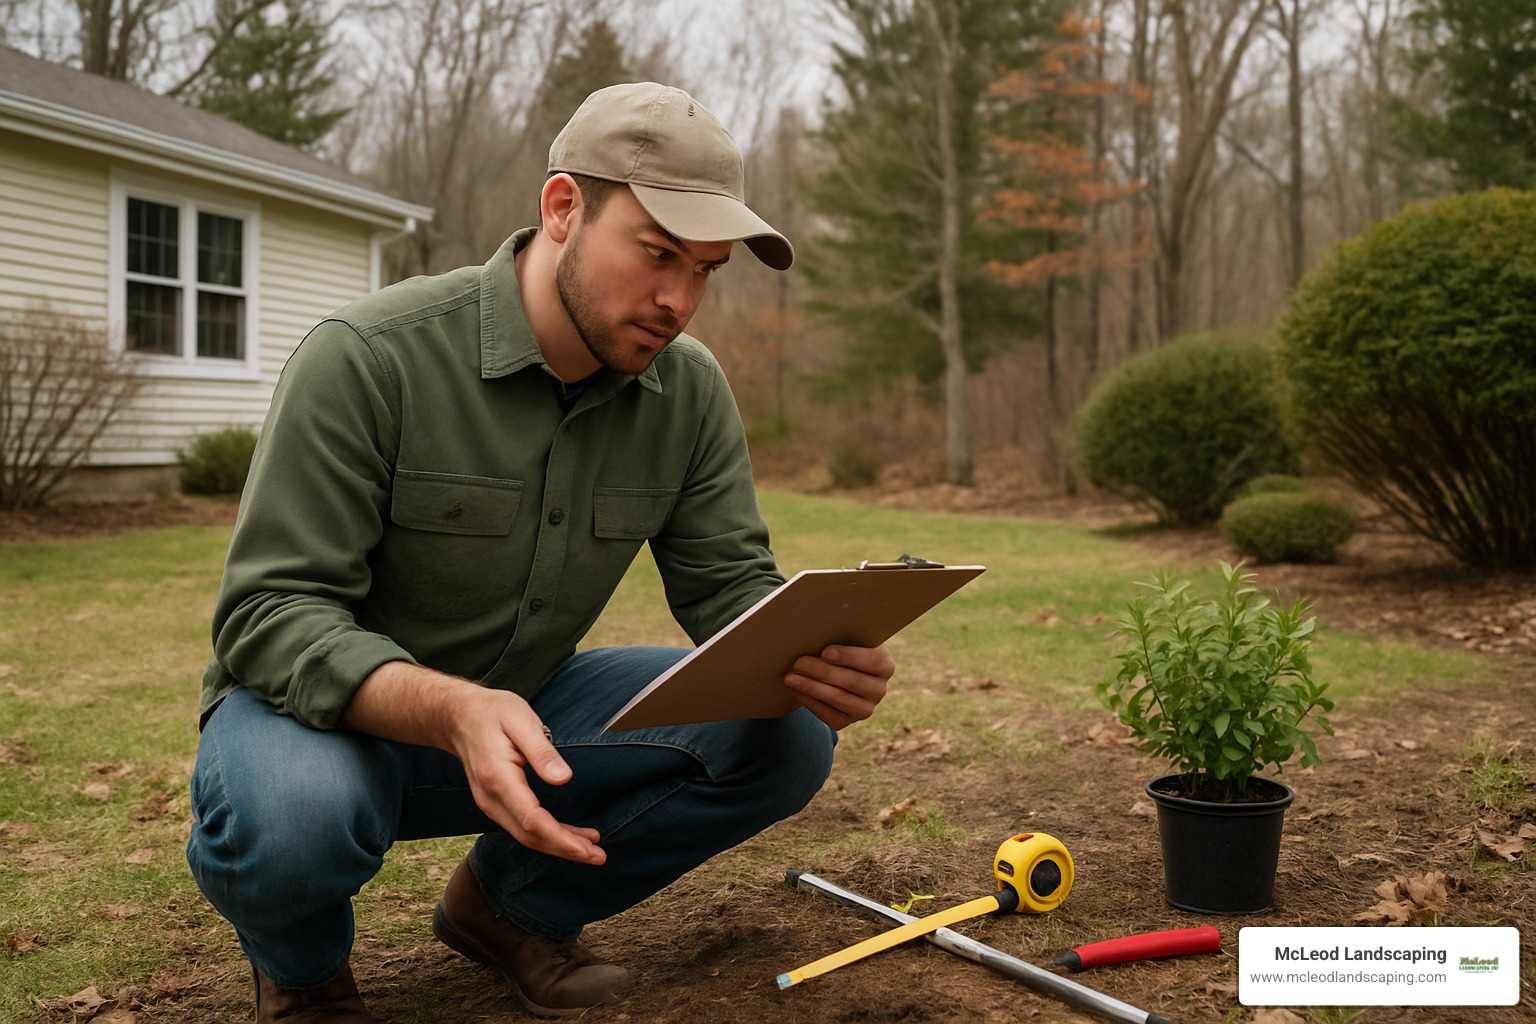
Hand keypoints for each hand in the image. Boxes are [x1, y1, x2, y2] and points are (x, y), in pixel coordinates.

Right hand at [448, 686, 606, 865]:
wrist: (458, 717)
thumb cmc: (492, 712)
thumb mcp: (520, 720)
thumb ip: (541, 751)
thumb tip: (564, 778)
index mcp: (498, 778)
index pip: (531, 820)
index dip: (561, 838)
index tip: (588, 847)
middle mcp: (491, 798)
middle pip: (530, 836)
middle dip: (565, 849)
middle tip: (599, 856)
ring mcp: (490, 803)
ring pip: (526, 836)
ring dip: (558, 845)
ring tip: (591, 848)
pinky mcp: (496, 803)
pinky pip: (522, 827)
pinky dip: (547, 835)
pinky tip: (568, 835)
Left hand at [784, 644, 894, 729]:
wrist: (835, 671)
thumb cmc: (839, 647)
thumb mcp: (846, 638)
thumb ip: (839, 634)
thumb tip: (817, 631)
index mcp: (885, 665)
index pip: (873, 661)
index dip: (849, 657)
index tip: (825, 651)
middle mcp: (879, 690)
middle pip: (852, 681)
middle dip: (822, 671)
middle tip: (798, 662)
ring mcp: (864, 708)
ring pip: (838, 698)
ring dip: (811, 687)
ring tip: (790, 677)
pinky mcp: (846, 721)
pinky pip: (828, 714)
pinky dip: (809, 700)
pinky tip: (795, 689)